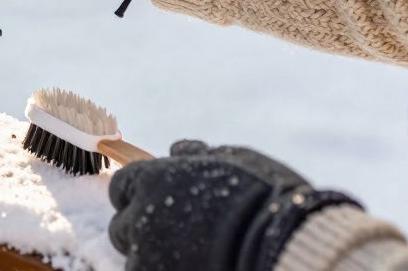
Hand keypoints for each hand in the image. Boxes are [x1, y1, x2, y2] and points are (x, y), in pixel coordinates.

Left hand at [108, 140, 359, 270]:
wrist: (283, 245)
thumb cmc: (265, 198)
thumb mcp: (233, 161)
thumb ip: (197, 156)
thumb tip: (176, 150)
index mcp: (153, 180)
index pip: (123, 186)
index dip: (136, 195)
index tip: (153, 203)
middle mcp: (142, 216)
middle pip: (123, 227)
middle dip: (143, 231)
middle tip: (178, 238)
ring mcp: (147, 254)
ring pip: (137, 258)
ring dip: (156, 258)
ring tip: (193, 256)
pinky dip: (165, 270)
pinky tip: (197, 267)